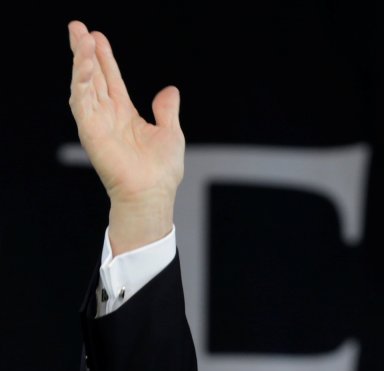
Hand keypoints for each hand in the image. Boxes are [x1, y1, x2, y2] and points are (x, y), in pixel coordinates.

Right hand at [68, 20, 184, 253]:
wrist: (153, 194)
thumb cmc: (161, 171)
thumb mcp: (170, 132)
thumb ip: (166, 110)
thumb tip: (170, 90)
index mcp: (124, 113)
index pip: (110, 79)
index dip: (104, 58)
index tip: (97, 36)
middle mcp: (108, 115)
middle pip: (92, 76)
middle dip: (84, 51)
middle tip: (77, 26)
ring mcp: (97, 122)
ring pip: (84, 84)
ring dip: (81, 61)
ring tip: (80, 38)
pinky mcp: (90, 131)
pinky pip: (82, 101)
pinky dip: (81, 82)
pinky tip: (83, 65)